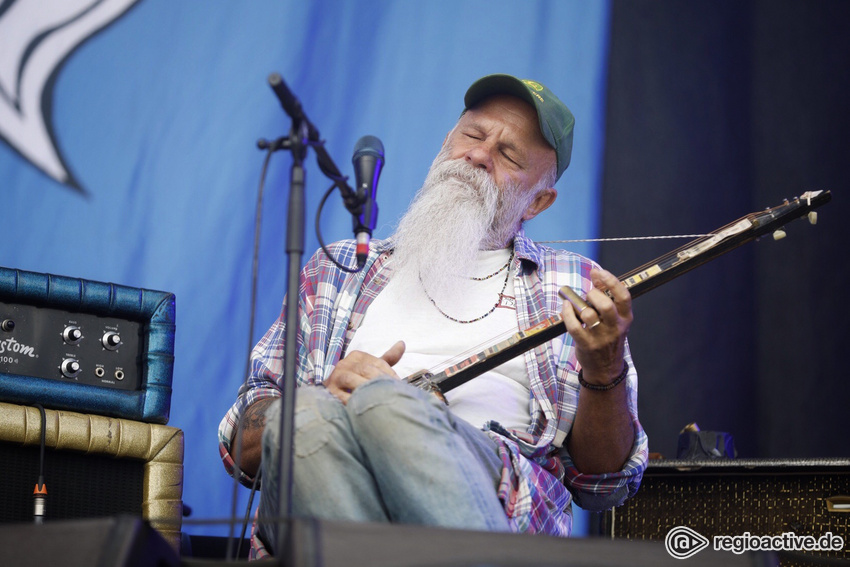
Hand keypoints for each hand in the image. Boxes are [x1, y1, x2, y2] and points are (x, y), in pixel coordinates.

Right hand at [324, 340, 405, 403]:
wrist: (332, 389)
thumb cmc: (356, 377)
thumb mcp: (371, 367)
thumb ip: (387, 358)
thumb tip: (402, 343)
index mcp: (357, 356)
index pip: (377, 362)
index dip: (390, 373)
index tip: (399, 384)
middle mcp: (345, 364)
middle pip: (366, 370)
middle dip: (380, 381)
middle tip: (392, 392)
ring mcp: (336, 377)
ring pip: (353, 380)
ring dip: (367, 389)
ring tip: (380, 398)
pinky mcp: (330, 391)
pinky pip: (341, 396)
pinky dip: (353, 400)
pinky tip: (364, 406)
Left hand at [561, 269, 632, 385]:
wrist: (605, 368)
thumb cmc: (608, 337)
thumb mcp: (614, 320)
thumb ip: (607, 297)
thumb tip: (595, 274)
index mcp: (625, 318)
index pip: (624, 296)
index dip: (611, 281)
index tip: (598, 272)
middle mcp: (615, 327)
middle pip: (606, 305)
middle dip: (594, 295)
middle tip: (588, 294)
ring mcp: (601, 338)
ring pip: (588, 315)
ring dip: (578, 304)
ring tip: (575, 303)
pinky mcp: (586, 345)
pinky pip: (573, 326)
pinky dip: (567, 313)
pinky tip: (566, 307)